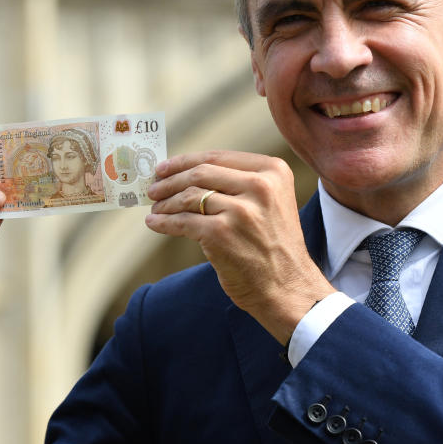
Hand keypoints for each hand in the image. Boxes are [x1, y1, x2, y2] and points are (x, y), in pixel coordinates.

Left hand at [145, 151, 334, 343]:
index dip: (186, 161)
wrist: (288, 287)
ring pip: (188, 197)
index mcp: (273, 171)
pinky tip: (155, 224)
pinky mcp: (221, 234)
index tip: (166, 167)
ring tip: (156, 208)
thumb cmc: (274, 246)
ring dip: (165, 203)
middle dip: (170, 180)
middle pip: (200, 173)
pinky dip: (164, 223)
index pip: (218, 156)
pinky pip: (182, 222)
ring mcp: (240, 210)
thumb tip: (189, 173)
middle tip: (154, 188)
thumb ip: (239, 183)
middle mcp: (259, 186)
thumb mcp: (270, 202)